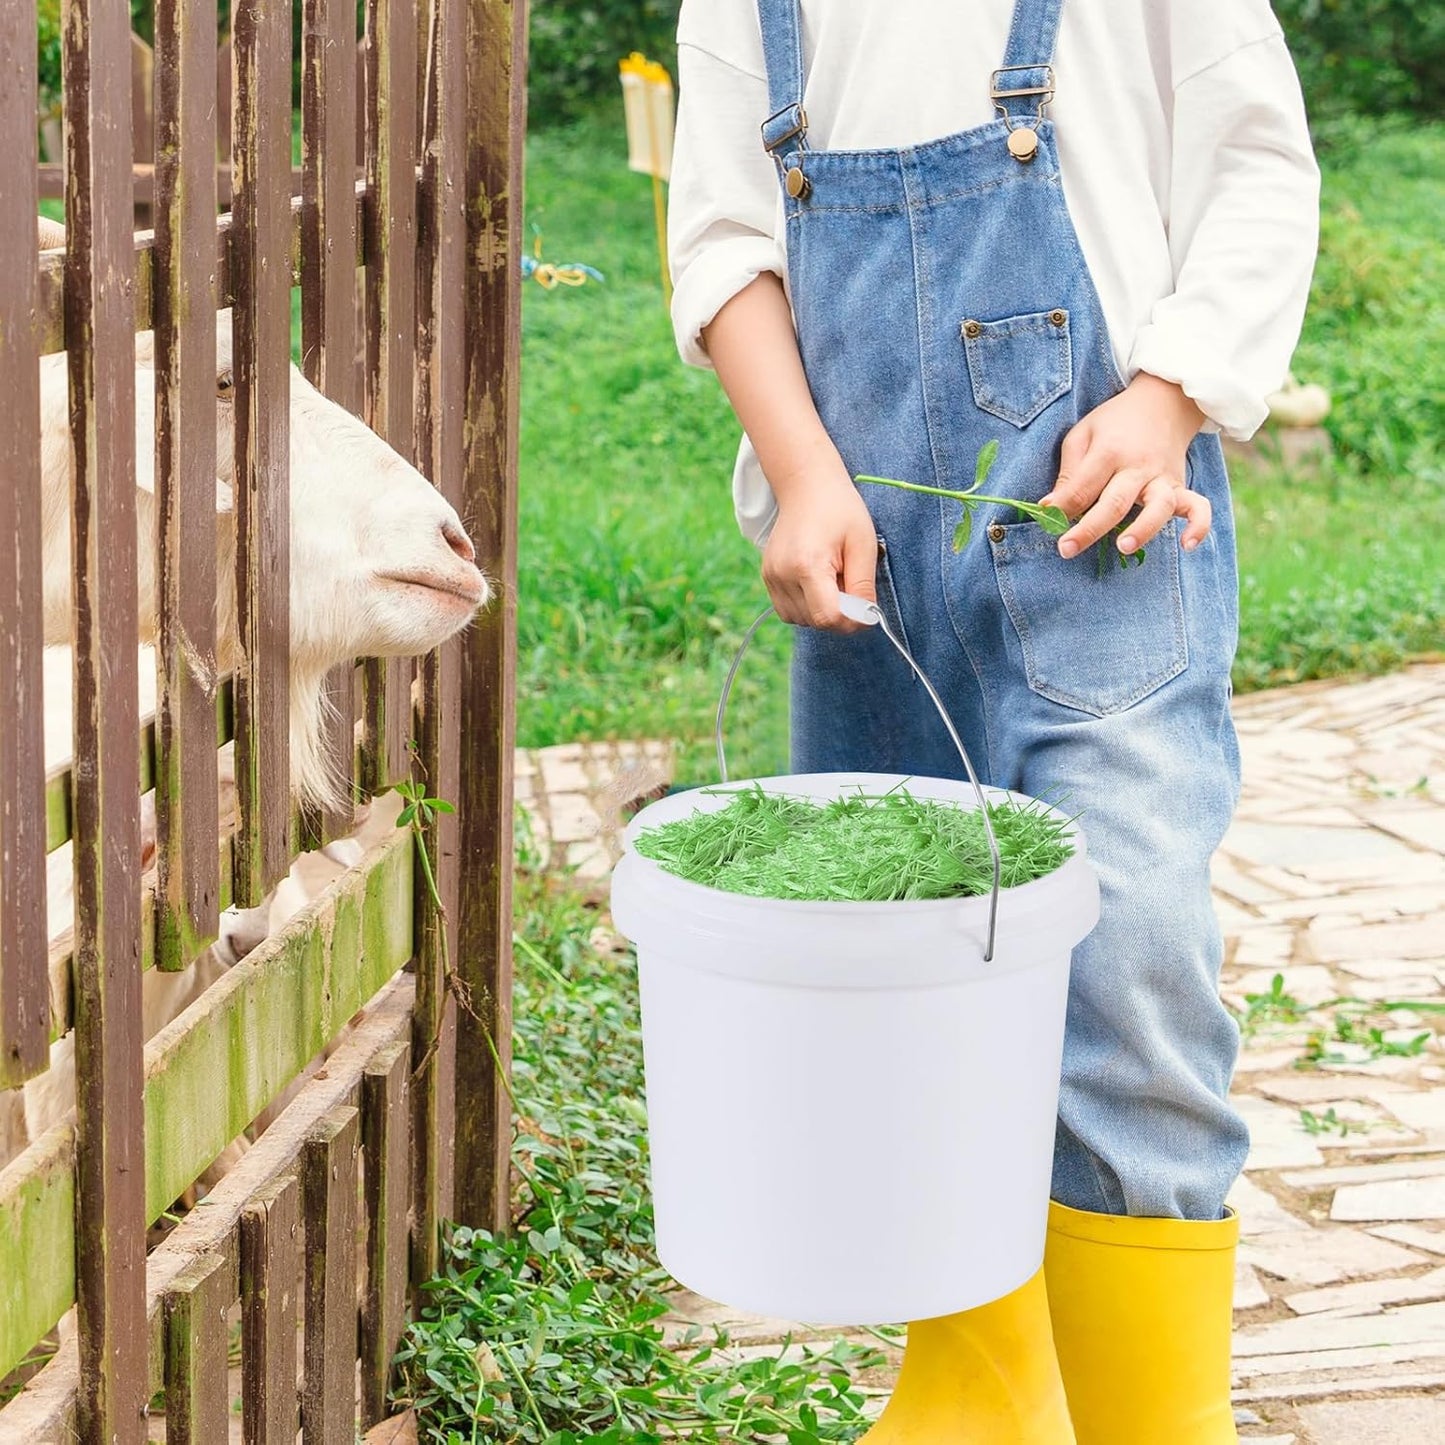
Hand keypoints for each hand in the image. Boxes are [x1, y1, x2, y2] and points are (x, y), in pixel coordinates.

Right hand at [762, 458, 878, 631]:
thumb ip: (863, 586)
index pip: (828, 617)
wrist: (806, 486)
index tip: (865, 608)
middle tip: (850, 584)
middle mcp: (782, 575)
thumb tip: (866, 620)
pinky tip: (818, 582)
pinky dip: (807, 606)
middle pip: (815, 622)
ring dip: (822, 611)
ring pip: (802, 620)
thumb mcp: (862, 544)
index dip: (851, 621)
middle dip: (838, 614)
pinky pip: (789, 610)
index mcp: (806, 565)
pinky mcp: (767, 578)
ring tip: (833, 580)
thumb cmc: (839, 510)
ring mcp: (771, 577)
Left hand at [1042, 373, 1211, 558]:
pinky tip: (1187, 545)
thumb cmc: (1114, 424)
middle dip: (1090, 528)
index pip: (1083, 486)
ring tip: (1123, 546)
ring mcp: (1162, 477)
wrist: (1163, 401)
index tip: (1046, 520)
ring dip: (1143, 529)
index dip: (1062, 506)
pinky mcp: (1180, 485)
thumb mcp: (1083, 434)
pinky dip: (1198, 525)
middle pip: (1115, 501)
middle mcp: (1138, 466)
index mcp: (1108, 451)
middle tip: (1066, 549)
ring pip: (1159, 506)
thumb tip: (1050, 508)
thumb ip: (1069, 471)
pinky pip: (1198, 506)